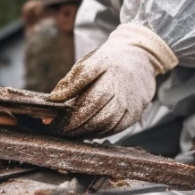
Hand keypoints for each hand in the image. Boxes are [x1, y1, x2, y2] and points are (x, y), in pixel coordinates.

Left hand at [49, 23, 177, 136]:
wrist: (141, 61)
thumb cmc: (110, 64)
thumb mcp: (92, 61)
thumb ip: (73, 78)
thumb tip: (54, 98)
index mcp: (105, 63)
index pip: (84, 74)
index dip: (68, 88)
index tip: (52, 101)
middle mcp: (119, 81)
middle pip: (93, 102)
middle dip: (73, 118)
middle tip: (57, 127)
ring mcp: (128, 99)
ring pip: (104, 119)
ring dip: (84, 129)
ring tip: (69, 133)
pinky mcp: (134, 113)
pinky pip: (113, 128)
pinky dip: (97, 132)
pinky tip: (85, 133)